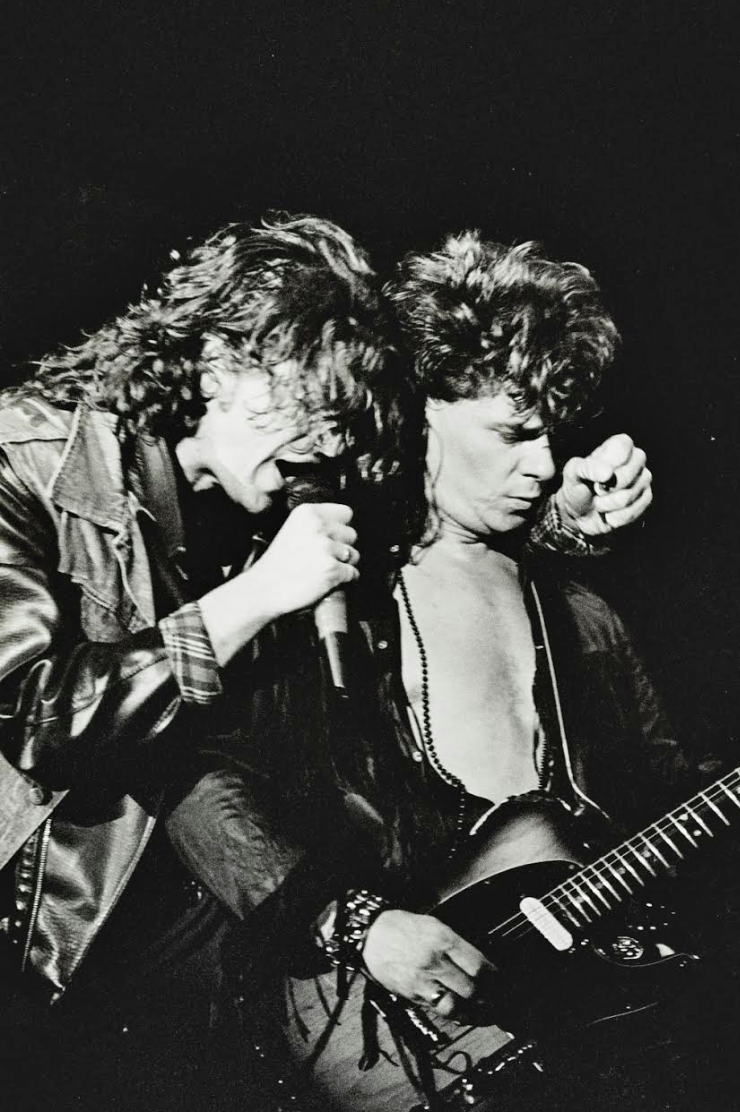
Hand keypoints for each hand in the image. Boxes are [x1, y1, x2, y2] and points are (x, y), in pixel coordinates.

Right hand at [249, 502, 359, 619]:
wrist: (263, 589)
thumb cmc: (277, 564)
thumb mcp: (292, 529)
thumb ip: (316, 523)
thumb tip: (344, 527)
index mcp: (307, 513)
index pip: (346, 512)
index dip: (341, 527)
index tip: (333, 538)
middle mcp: (318, 526)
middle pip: (352, 534)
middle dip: (343, 547)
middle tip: (325, 557)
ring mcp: (326, 548)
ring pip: (354, 555)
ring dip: (344, 564)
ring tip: (324, 569)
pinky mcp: (332, 569)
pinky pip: (353, 573)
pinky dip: (344, 579)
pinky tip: (327, 580)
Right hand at [362, 910, 493, 1018]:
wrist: (371, 934)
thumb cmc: (403, 928)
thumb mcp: (434, 925)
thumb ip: (456, 945)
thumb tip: (479, 964)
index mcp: (442, 939)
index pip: (478, 965)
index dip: (494, 977)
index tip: (500, 981)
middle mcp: (434, 961)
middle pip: (470, 988)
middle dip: (488, 998)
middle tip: (497, 1000)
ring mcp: (422, 980)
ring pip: (455, 1006)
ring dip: (473, 1013)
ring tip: (484, 1013)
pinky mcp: (411, 994)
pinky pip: (437, 1010)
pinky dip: (453, 1014)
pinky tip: (461, 1013)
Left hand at [554, 433, 651, 536]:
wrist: (580, 513)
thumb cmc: (577, 486)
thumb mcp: (572, 473)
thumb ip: (586, 468)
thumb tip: (607, 473)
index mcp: (620, 445)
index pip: (622, 447)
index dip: (607, 464)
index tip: (595, 474)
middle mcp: (636, 459)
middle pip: (626, 475)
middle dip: (604, 489)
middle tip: (596, 490)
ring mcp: (644, 479)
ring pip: (628, 496)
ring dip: (606, 505)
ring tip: (600, 502)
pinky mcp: (646, 499)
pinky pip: (632, 512)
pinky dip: (614, 517)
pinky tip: (610, 513)